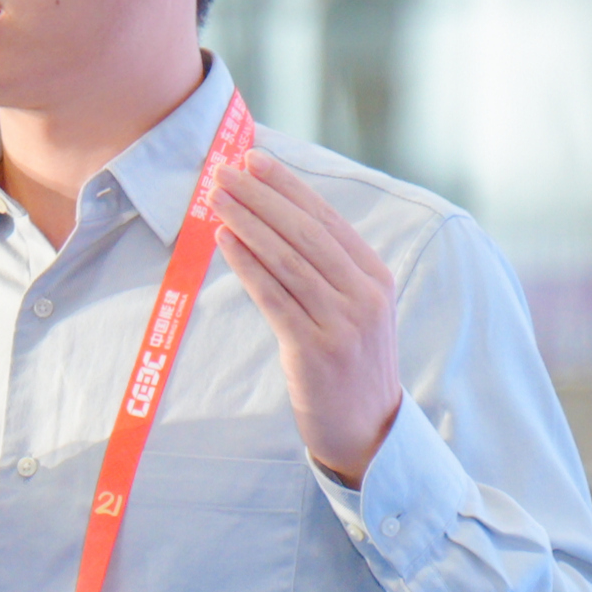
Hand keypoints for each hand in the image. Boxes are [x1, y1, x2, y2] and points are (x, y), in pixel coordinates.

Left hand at [213, 148, 401, 484]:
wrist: (367, 431)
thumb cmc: (349, 366)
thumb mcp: (353, 311)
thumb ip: (328, 271)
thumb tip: (277, 221)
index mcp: (375, 277)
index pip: (326, 219)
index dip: (288, 186)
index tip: (254, 160)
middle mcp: (364, 294)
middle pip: (305, 232)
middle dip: (261, 196)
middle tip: (224, 171)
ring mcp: (342, 323)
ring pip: (287, 259)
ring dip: (247, 223)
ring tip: (215, 199)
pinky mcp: (315, 350)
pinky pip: (275, 297)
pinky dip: (247, 264)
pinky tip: (224, 241)